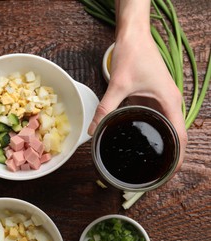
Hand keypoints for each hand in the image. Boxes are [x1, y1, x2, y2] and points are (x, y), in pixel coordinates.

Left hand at [88, 0, 186, 170]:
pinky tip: (141, 136)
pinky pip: (157, 116)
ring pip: (167, 125)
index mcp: (169, 101)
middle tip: (156, 171)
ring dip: (162, 141)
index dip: (178, 156)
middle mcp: (171, 101)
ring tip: (151, 159)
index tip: (169, 172)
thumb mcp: (118, 85)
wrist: (134, 36)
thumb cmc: (133, 55)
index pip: (180, 134)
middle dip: (170, 152)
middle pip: (175, 133)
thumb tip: (93, 129)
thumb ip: (105, 108)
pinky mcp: (155, 95)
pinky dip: (152, 127)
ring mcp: (164, 98)